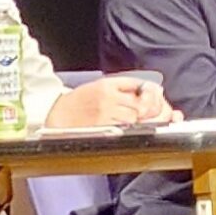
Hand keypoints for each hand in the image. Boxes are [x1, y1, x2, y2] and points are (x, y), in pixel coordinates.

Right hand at [51, 74, 173, 128]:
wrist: (56, 115)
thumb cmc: (80, 102)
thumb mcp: (101, 86)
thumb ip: (125, 88)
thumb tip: (155, 90)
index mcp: (109, 84)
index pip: (141, 85)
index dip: (154, 93)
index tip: (157, 98)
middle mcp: (108, 97)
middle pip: (143, 102)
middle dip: (156, 108)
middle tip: (159, 113)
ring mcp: (105, 113)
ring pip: (137, 116)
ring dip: (147, 120)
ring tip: (147, 122)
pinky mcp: (102, 128)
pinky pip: (126, 129)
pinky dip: (135, 129)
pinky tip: (136, 130)